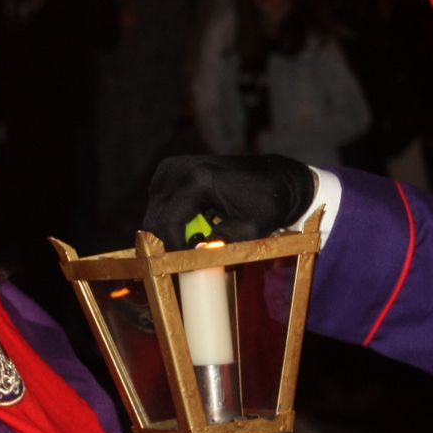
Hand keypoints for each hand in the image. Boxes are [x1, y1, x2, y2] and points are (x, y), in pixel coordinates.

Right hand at [142, 155, 314, 249]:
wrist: (277, 177)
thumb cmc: (268, 202)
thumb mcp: (252, 229)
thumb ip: (223, 244)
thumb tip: (194, 257)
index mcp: (197, 180)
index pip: (168, 222)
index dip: (172, 248)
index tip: (184, 265)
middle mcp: (179, 169)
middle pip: (155, 217)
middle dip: (169, 242)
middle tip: (190, 257)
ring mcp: (172, 167)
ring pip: (155, 212)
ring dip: (171, 231)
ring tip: (200, 237)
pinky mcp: (172, 170)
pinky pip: (161, 204)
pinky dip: (173, 219)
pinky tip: (198, 224)